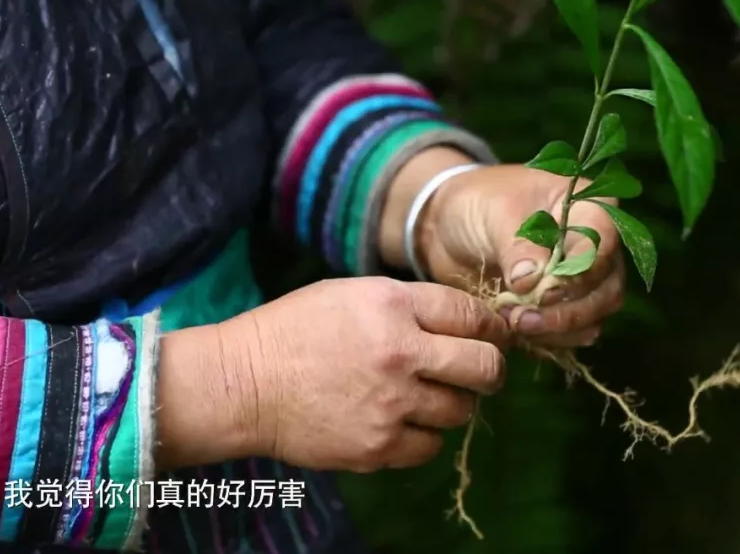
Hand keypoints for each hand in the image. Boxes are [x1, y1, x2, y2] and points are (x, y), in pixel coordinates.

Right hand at [218, 277, 509, 472]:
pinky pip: (429, 446)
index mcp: (393, 306)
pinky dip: (422, 436)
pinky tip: (400, 421)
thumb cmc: (295, 330)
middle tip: (480, 372)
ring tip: (425, 396)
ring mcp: (391, 404)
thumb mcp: (352, 294)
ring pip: (460, 410)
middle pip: (484, 367)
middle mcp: (400, 354)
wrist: (245, 384)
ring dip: (451, 403)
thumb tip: (464, 322)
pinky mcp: (378, 446)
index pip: (472, 315)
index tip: (493, 335)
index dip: (492, 326)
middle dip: (490, 369)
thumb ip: (409, 306)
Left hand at [418, 159, 625, 347]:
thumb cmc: (478, 205)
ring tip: (514, 322)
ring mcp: (583, 282)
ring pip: (595, 318)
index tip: (545, 290)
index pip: (603, 244)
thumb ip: (518, 244)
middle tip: (524, 317)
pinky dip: (548, 340)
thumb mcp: (495, 213)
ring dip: (558, 329)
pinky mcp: (562, 310)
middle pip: (606, 289)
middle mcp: (596, 248)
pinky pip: (572, 336)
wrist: (449, 228)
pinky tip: (516, 330)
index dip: (579, 272)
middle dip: (569, 310)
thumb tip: (533, 282)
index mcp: (588, 209)